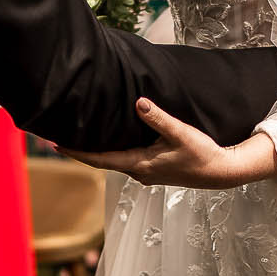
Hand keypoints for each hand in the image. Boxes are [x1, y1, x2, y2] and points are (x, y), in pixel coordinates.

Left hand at [64, 98, 276, 188]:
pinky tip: (110, 139)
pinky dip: (113, 149)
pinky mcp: (154, 169)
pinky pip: (126, 158)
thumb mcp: (180, 134)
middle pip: (102, 160)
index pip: (99, 159)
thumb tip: (138, 103)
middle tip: (59, 135)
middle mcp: (138, 172)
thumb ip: (158, 118)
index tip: (55, 143)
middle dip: (81, 149)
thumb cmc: (202, 154)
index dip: (76, 151)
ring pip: (114, 159)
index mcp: (139, 165)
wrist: (221, 172)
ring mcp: (146, 172)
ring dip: (97, 149)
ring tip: (80, 135)